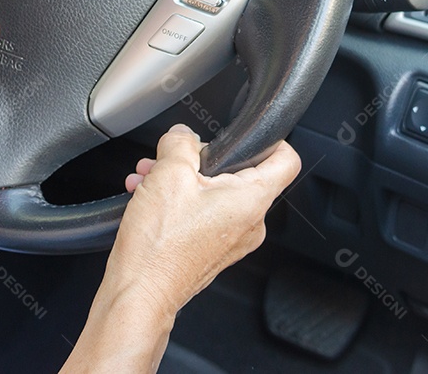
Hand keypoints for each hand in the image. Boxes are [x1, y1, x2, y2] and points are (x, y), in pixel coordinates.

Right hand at [107, 124, 300, 316]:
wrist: (140, 293)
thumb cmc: (159, 247)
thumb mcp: (168, 173)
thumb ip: (180, 142)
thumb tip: (182, 135)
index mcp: (251, 201)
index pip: (287, 160)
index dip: (271, 140)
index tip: (250, 134)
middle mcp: (249, 223)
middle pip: (238, 173)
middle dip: (198, 160)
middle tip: (170, 160)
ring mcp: (231, 240)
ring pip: (213, 193)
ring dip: (180, 180)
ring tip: (149, 179)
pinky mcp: (211, 250)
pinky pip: (202, 214)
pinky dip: (178, 201)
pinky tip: (148, 198)